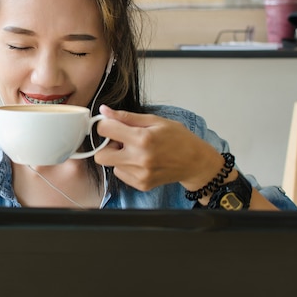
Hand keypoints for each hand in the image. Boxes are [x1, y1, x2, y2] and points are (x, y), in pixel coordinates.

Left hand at [93, 105, 223, 191]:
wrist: (195, 162)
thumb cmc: (178, 138)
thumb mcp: (154, 120)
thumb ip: (126, 117)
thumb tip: (104, 111)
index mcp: (142, 138)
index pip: (104, 130)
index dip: (105, 124)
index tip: (112, 125)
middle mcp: (139, 159)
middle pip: (100, 156)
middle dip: (106, 146)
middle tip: (121, 141)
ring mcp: (140, 174)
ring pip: (111, 165)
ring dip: (118, 156)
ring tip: (136, 151)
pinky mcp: (141, 185)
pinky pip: (121, 174)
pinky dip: (126, 166)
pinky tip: (141, 161)